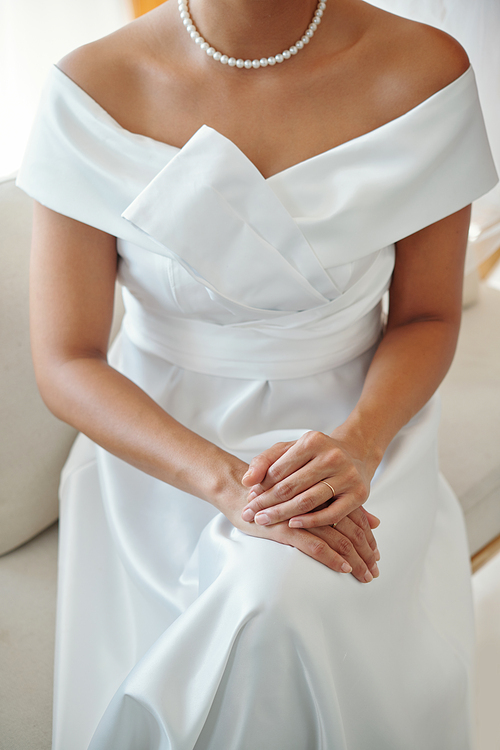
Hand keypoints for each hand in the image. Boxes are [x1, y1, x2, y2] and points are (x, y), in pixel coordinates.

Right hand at [224, 487, 379, 582]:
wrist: (239, 489)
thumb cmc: (277, 493)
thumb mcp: (312, 495)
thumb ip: (343, 506)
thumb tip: (376, 521)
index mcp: (325, 493)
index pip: (354, 517)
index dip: (367, 537)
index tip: (376, 554)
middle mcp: (317, 502)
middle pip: (351, 529)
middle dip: (365, 552)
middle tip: (374, 571)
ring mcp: (301, 515)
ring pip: (337, 539)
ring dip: (354, 560)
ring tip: (364, 575)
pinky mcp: (285, 528)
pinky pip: (313, 544)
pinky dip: (331, 557)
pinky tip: (343, 568)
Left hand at [240, 430, 378, 532]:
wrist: (356, 453)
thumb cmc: (317, 454)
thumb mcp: (290, 449)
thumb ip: (265, 461)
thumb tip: (247, 481)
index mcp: (313, 441)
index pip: (278, 469)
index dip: (261, 486)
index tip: (249, 498)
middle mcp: (332, 456)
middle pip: (290, 486)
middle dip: (266, 503)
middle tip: (249, 514)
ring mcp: (347, 476)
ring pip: (308, 501)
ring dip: (282, 514)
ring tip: (263, 521)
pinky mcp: (359, 495)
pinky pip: (331, 514)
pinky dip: (311, 522)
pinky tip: (293, 525)